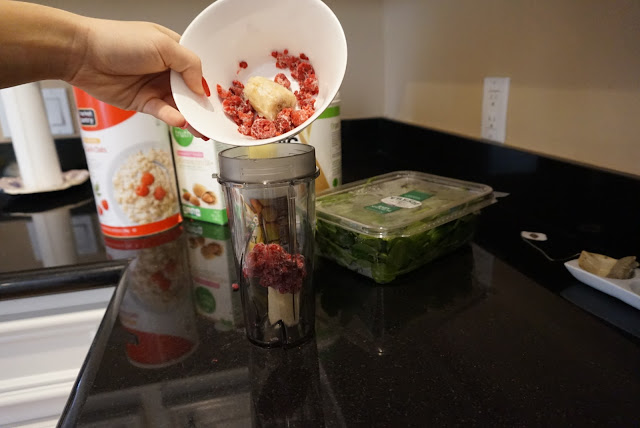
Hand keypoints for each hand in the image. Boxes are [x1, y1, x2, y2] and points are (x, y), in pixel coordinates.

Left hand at [68, 18, 208, 132]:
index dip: (209, 83)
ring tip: (200, 127)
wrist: (82, 54)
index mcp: (174, 51)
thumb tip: (200, 87)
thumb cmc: (117, 40)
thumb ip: (188, 63)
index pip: (199, 69)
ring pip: (180, 106)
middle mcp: (167, 70)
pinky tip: (180, 120)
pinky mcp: (144, 103)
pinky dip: (173, 118)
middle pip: (192, 92)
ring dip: (191, 116)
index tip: (220, 97)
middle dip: (202, 106)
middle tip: (214, 119)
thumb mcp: (162, 44)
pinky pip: (163, 113)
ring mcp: (155, 87)